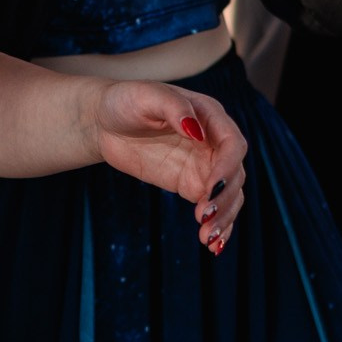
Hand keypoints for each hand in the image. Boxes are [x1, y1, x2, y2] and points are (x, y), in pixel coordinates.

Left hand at [93, 84, 246, 252]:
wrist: (106, 121)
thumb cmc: (126, 101)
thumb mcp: (146, 96)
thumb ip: (173, 108)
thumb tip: (196, 131)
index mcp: (210, 116)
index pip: (233, 145)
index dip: (227, 168)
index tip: (210, 189)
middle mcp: (213, 142)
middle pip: (235, 175)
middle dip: (224, 200)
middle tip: (204, 220)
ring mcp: (204, 165)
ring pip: (229, 195)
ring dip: (224, 218)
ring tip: (206, 239)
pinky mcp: (191, 184)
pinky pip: (212, 206)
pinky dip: (217, 226)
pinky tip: (212, 245)